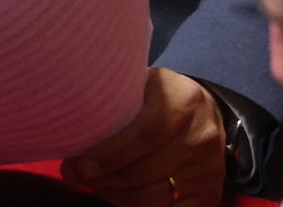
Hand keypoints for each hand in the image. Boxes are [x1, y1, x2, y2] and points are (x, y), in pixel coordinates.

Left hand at [62, 69, 224, 206]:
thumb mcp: (143, 87)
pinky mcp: (209, 193)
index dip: (109, 155)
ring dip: (116, 197)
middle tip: (78, 176)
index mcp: (186, 100)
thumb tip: (73, 131)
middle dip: (104, 179)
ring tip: (99, 185)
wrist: (204, 116)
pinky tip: (123, 197)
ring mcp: (209, 168)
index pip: (145, 134)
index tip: (79, 166)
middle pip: (143, 171)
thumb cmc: (160, 102)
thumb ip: (116, 103)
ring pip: (152, 198)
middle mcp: (203, 134)